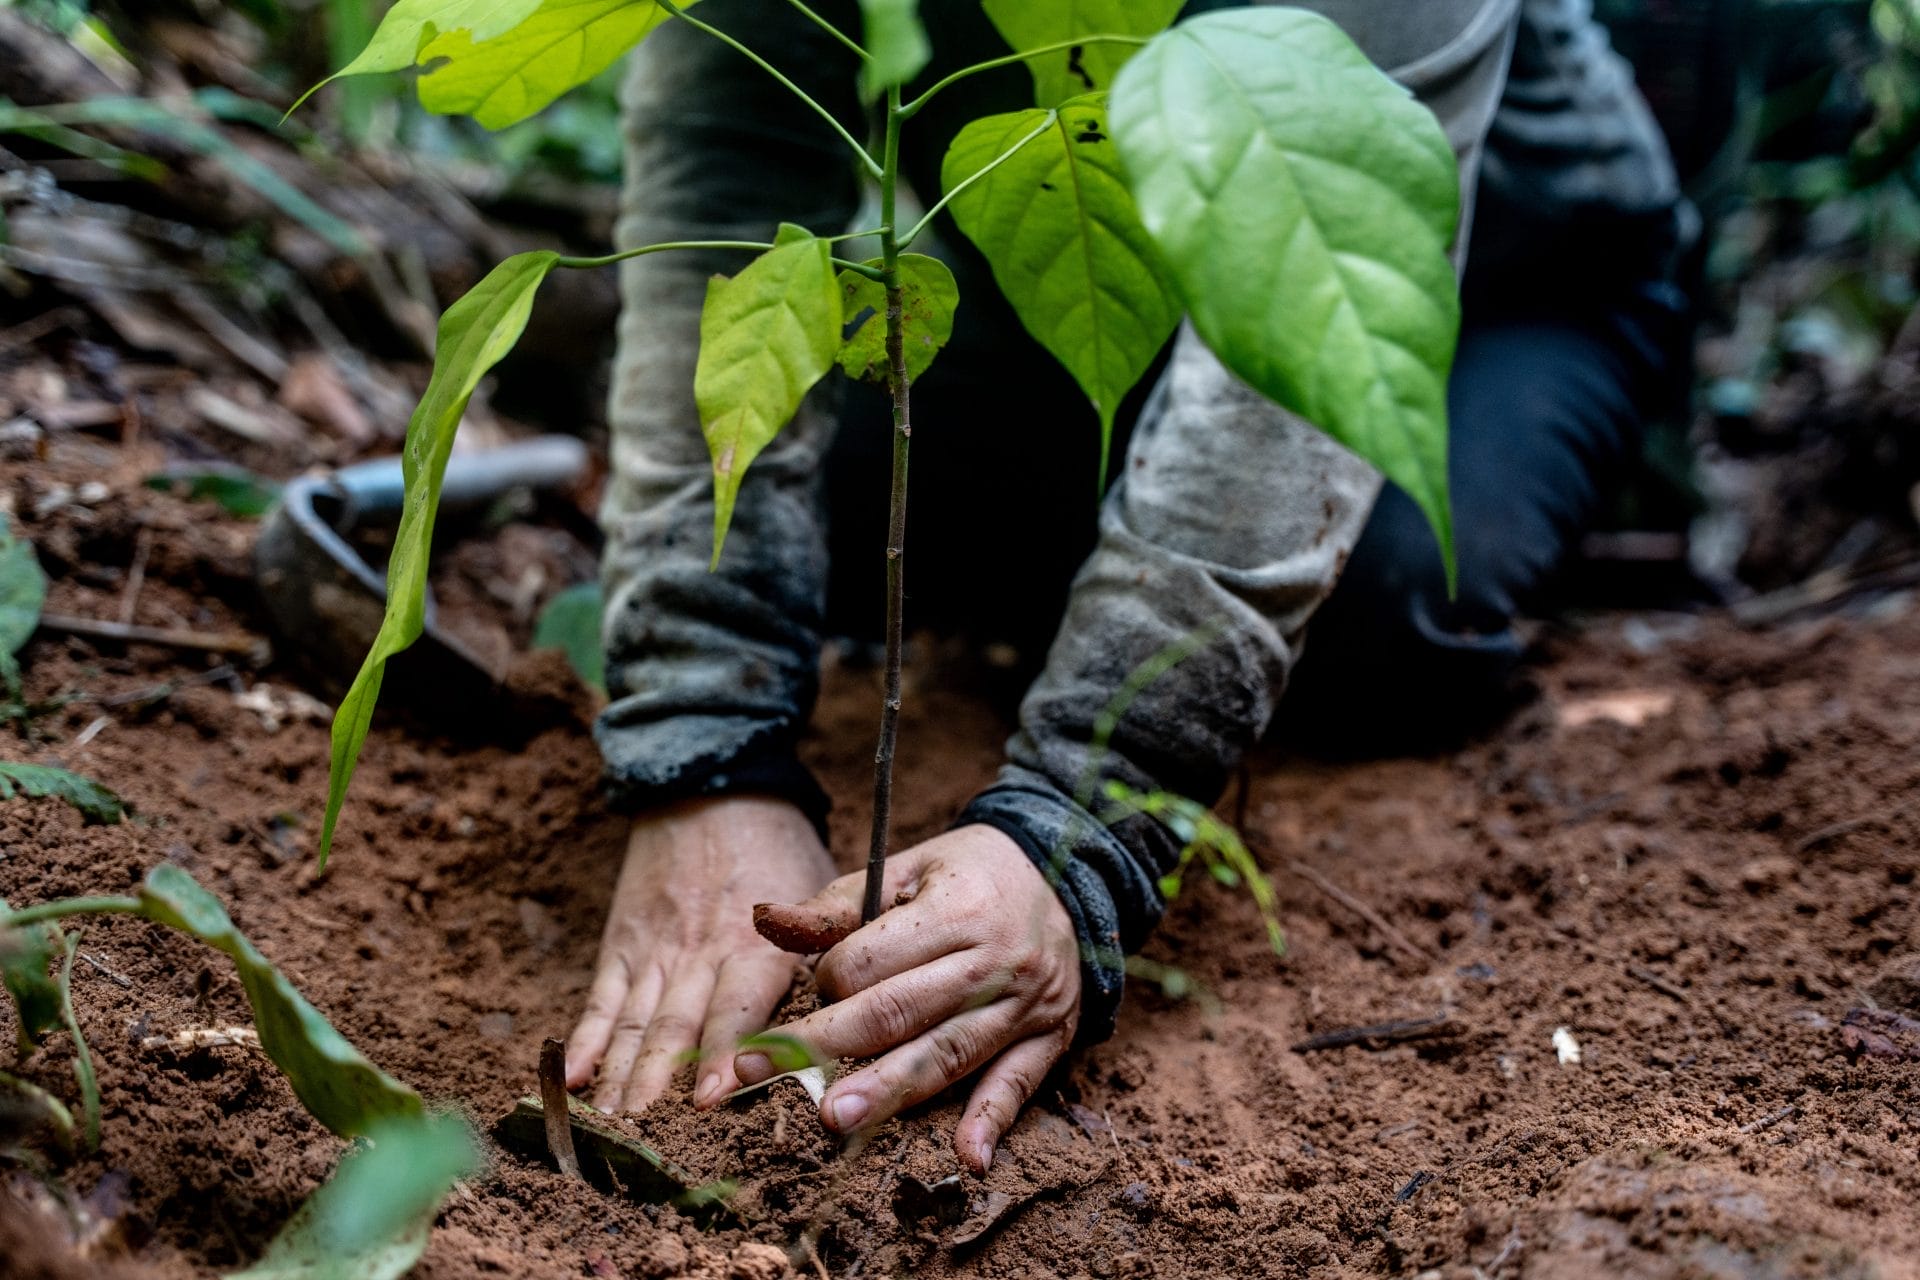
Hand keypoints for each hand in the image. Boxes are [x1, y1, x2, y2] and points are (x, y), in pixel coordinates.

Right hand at [565, 796, 835, 1112]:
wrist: (707, 784)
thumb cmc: (776, 844)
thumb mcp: (816, 888)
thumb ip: (823, 950)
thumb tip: (846, 1011)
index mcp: (752, 940)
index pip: (737, 1007)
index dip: (722, 1055)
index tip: (708, 1102)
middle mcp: (698, 951)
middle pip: (676, 1028)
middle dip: (661, 1089)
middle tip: (649, 1144)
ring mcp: (655, 950)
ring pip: (636, 1023)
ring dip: (622, 1079)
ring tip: (613, 1130)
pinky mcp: (624, 943)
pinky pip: (602, 998)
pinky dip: (587, 1039)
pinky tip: (575, 1077)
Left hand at [738, 824, 1080, 1172]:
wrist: (1068, 872)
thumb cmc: (973, 872)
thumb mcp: (910, 867)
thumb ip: (839, 903)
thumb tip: (765, 922)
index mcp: (956, 910)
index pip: (872, 961)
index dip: (829, 978)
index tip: (818, 983)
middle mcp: (993, 961)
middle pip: (900, 1012)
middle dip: (830, 1046)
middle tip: (770, 1074)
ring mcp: (1024, 1005)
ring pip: (948, 1055)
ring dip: (892, 1091)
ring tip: (838, 1120)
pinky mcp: (1048, 1037)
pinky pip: (1019, 1083)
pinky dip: (993, 1120)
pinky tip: (968, 1157)